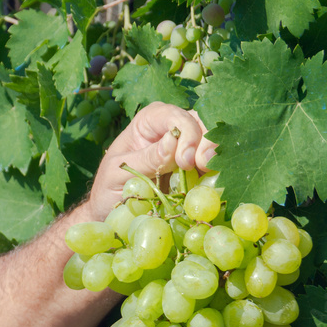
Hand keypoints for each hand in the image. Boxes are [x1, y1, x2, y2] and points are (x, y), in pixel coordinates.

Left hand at [83, 102, 216, 221]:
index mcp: (148, 121)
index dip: (185, 133)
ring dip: (214, 155)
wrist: (112, 210)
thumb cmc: (109, 187)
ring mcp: (185, 146)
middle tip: (205, 165)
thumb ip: (146, 158)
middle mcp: (170, 128)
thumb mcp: (119, 174)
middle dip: (205, 141)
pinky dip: (216, 171)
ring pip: (210, 139)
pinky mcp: (195, 166)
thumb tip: (173, 140)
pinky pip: (212, 163)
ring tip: (210, 171)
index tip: (185, 160)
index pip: (174, 116)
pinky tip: (214, 181)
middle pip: (199, 123)